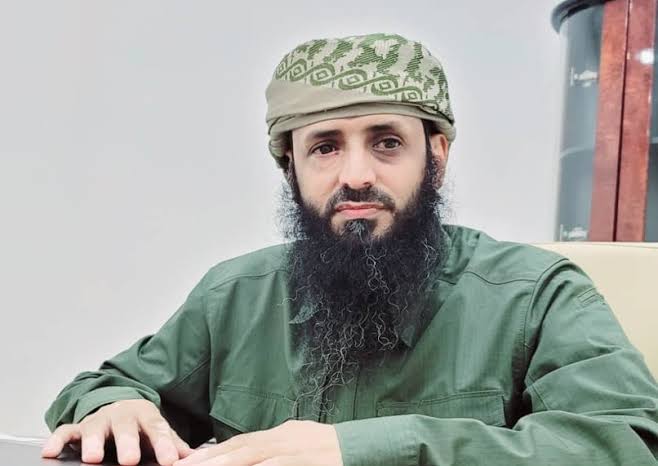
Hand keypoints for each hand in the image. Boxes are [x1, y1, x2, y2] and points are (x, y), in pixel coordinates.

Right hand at [41, 399, 193, 465]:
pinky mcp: (79, 426)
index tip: (170, 460)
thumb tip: (195, 458)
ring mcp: (99, 420)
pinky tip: (50, 452)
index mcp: (146, 416)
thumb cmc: (140, 426)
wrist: (120, 405)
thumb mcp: (158, 431)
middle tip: (130, 460)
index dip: (164, 445)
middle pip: (125, 428)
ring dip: (93, 442)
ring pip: (95, 428)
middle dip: (127, 443)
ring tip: (93, 458)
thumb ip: (173, 444)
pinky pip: (66, 431)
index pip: (157, 430)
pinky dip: (57, 439)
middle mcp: (122, 415)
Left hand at [173, 420, 342, 465]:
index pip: (239, 444)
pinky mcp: (301, 462)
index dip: (212, 453)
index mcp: (279, 435)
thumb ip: (275, 445)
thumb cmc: (329, 447)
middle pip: (239, 449)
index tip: (187, 460)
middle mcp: (281, 440)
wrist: (360, 446)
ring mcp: (291, 452)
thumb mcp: (298, 439)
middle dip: (209, 459)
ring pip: (251, 457)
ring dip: (224, 464)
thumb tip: (253, 450)